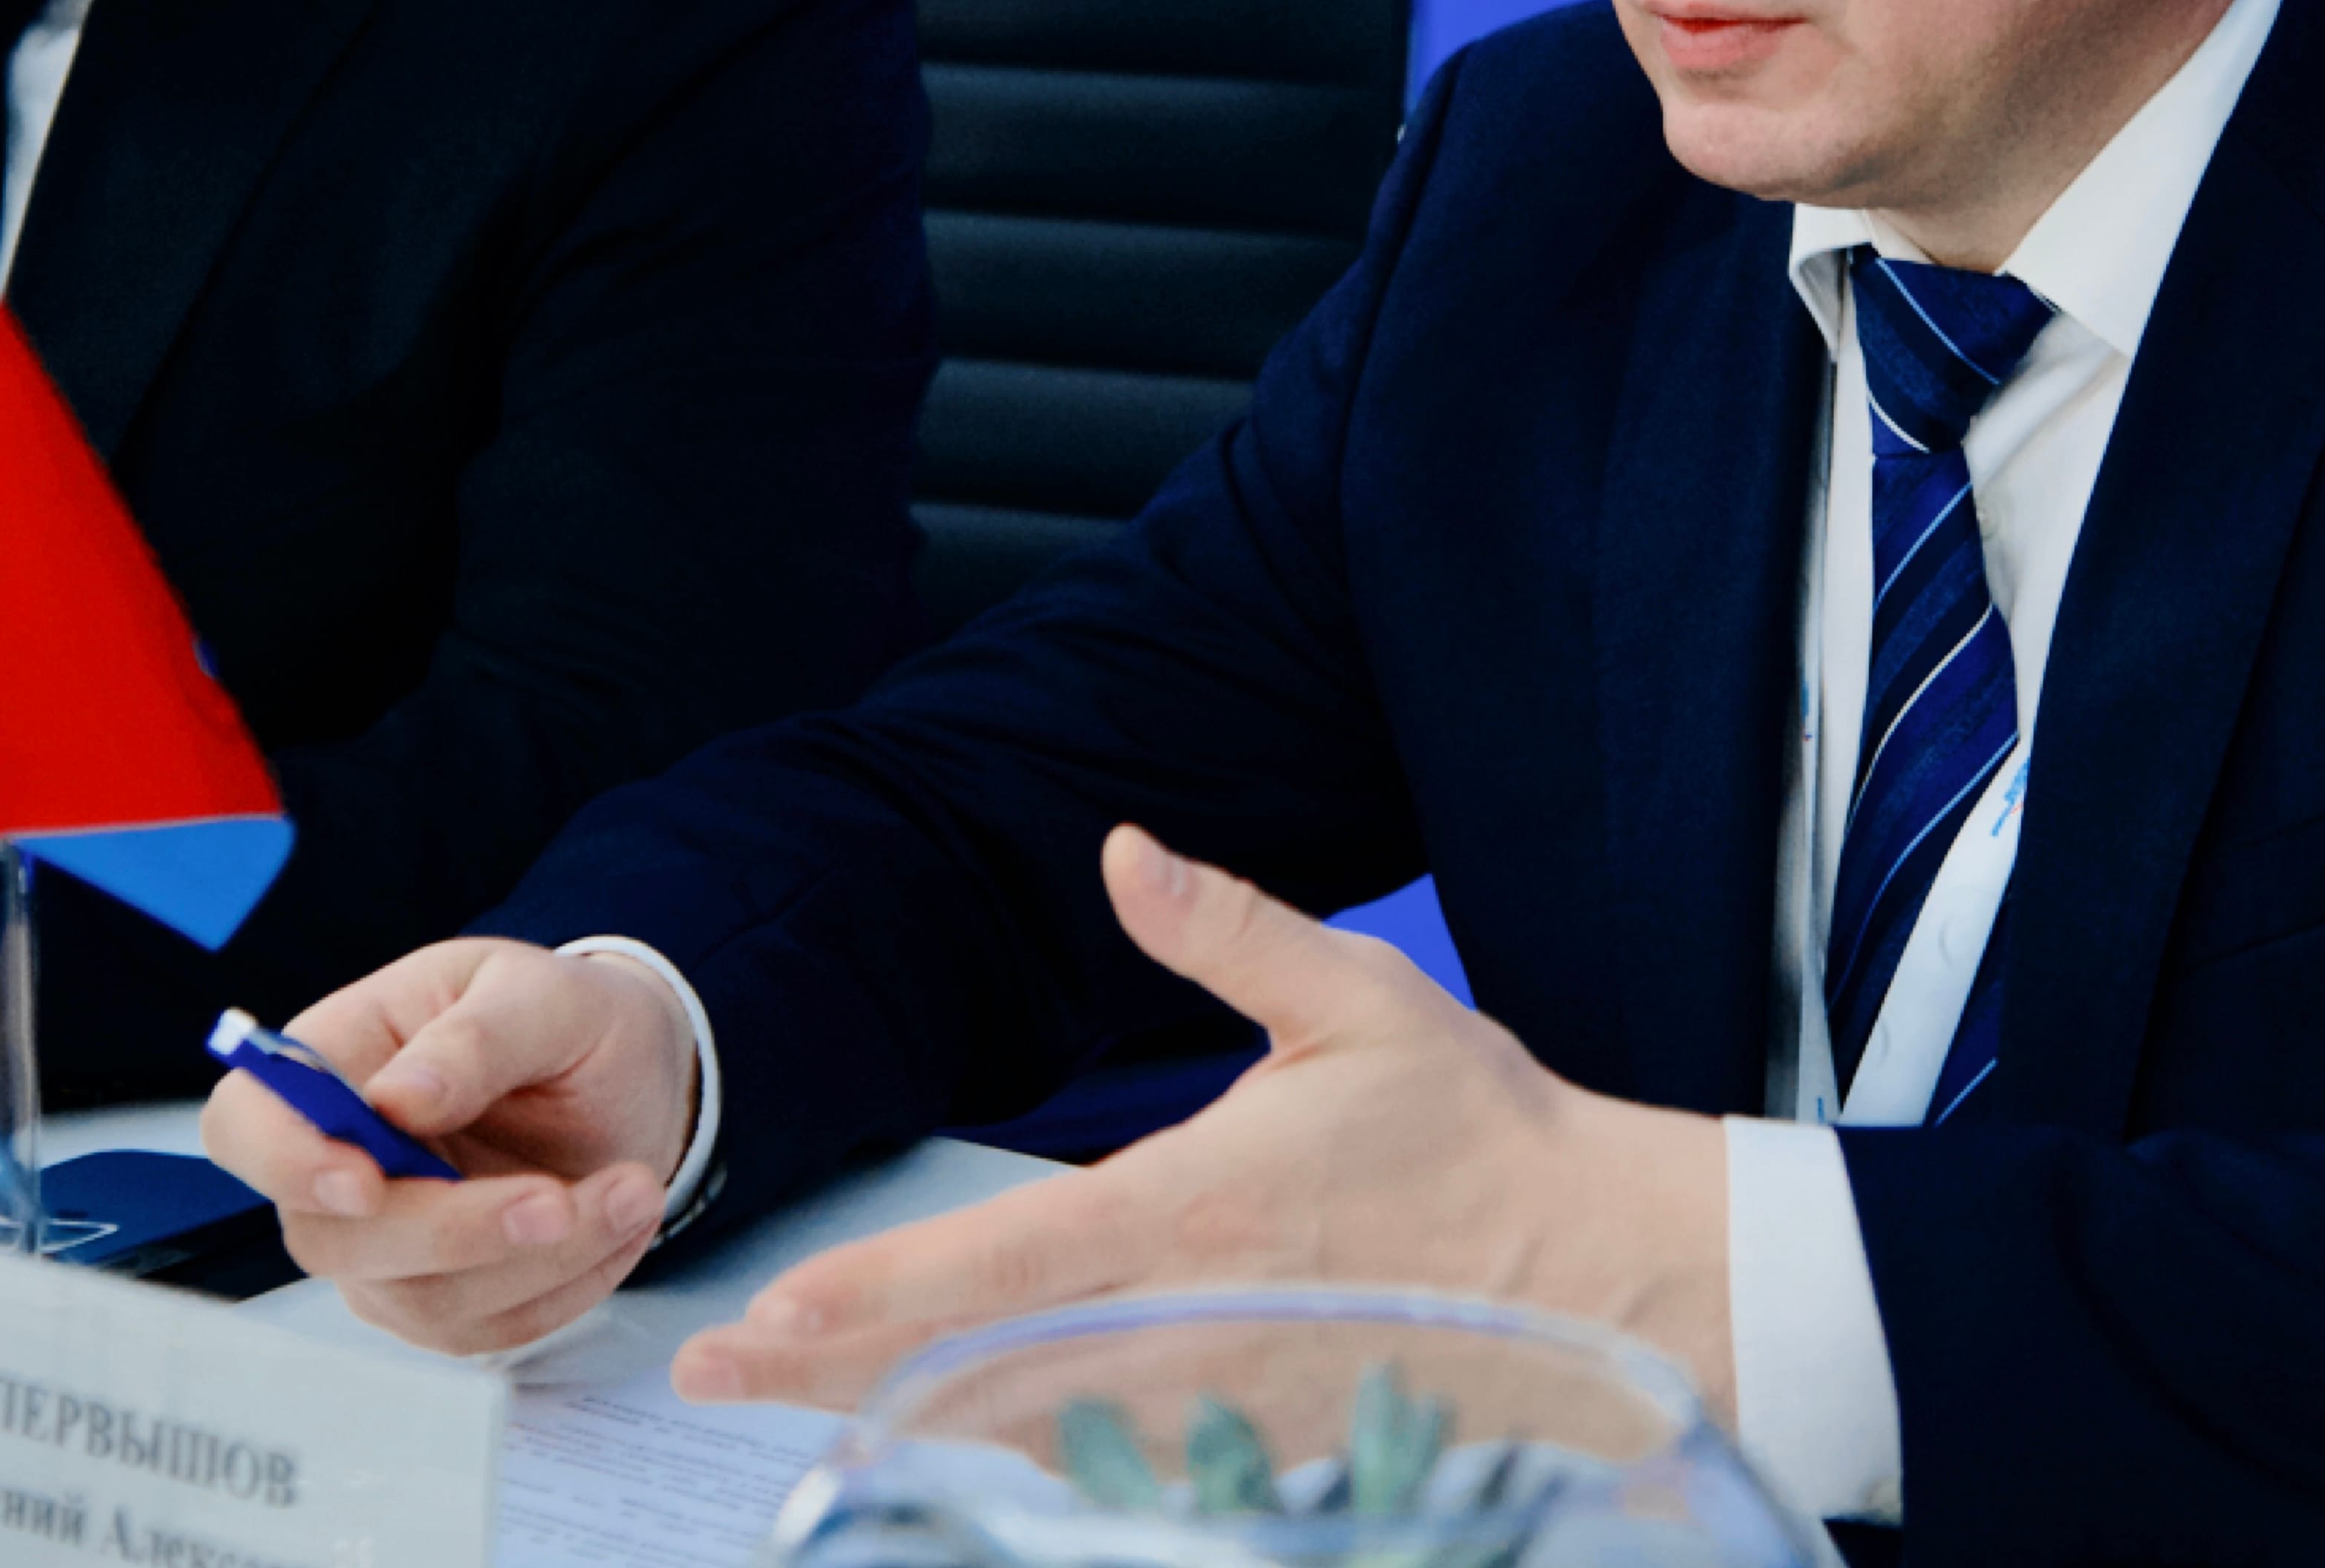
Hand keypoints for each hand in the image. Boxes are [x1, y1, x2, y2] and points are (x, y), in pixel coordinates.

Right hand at [199, 935, 695, 1353]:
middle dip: (453, 1231)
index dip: (284, 1164)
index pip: (245, 1124)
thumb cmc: (567, 1018)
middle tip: (559, 1200)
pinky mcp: (441, 1296)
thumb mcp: (543, 994)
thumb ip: (475, 1039)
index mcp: (337, 1060)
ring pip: (420, 1298)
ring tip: (633, 1189)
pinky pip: (487, 1328)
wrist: (632, 1075)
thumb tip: (397, 1102)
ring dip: (538, 1260)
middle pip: (332, 1239)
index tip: (365, 1180)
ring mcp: (384, 1244)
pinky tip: (621, 1221)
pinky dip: (569, 1285)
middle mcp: (341, 1162)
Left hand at [672, 828, 1729, 1414]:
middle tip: (716, 1379)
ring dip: (909, 1427)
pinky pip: (1113, 1473)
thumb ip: (1228, 931)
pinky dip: (1022, 1462)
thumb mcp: (1362, 1001)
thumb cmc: (1482, 1134)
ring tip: (799, 1413)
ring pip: (1029, 1435)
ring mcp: (1215, 1408)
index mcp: (1192, 1209)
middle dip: (835, 1380)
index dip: (867, 1298)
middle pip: (973, 1372)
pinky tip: (954, 1451)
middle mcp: (1185, 1326)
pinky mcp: (1255, 1454)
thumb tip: (1125, 850)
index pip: (994, 1263)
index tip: (762, 1316)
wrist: (1608, 1274)